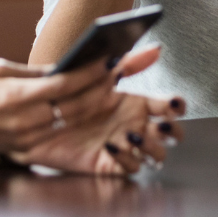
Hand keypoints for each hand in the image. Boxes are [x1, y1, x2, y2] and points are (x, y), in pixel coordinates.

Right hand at [0, 53, 127, 159]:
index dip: (92, 72)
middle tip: (122, 71)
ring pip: (70, 122)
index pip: (65, 84)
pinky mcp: (21, 150)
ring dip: (94, 105)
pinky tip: (88, 108)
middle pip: (75, 106)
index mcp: (16, 98)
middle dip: (102, 89)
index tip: (111, 58)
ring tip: (113, 88)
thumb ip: (33, 73)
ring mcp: (23, 140)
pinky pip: (56, 133)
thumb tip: (65, 68)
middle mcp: (23, 122)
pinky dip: (75, 120)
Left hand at [18, 47, 186, 175]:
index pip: (168, 106)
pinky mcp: (110, 164)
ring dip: (152, 147)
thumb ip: (128, 63)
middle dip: (172, 131)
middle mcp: (135, 125)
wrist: (41, 118)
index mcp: (136, 103)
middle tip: (161, 125)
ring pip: (157, 154)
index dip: (176, 106)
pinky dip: (128, 160)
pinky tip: (113, 147)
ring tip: (133, 135)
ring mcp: (125, 146)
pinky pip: (131, 168)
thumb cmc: (71, 94)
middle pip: (171, 134)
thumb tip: (156, 48)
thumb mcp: (100, 75)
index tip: (174, 104)